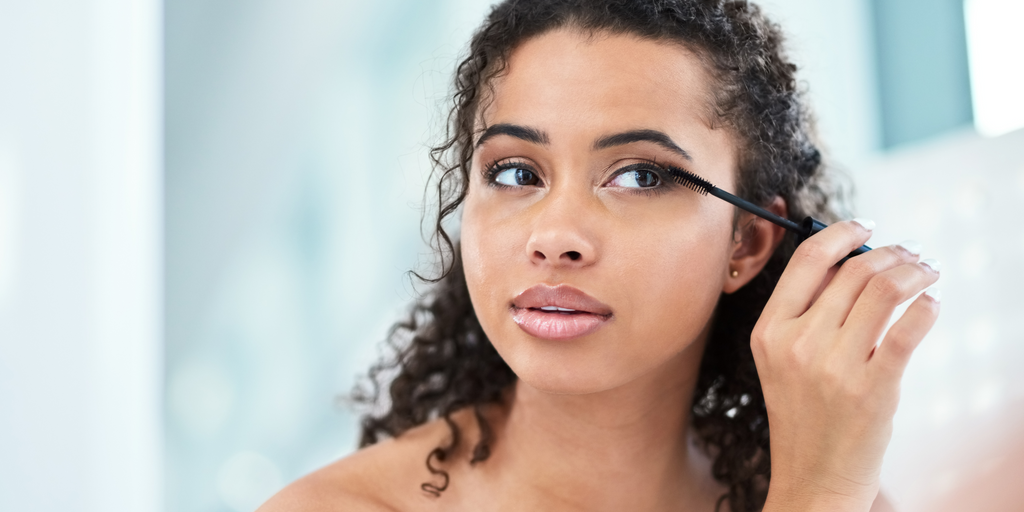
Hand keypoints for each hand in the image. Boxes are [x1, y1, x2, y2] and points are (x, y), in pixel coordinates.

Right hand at [755, 220, 939, 511]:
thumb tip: (854, 262)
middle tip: (912, 254)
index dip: (842, 233)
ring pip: (884, 290)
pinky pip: (908, 329)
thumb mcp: (781, 361)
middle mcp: (798, 343)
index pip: (808, 261)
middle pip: (854, 271)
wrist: (812, 477)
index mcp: (769, 330)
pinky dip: (927, 307)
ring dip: (915, 271)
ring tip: (927, 272)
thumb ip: (806, 313)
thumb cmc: (803, 416)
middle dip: (892, 253)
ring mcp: (834, 366)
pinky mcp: (872, 388)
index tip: (867, 226)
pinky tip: (933, 304)